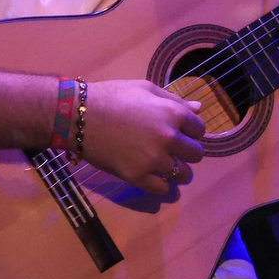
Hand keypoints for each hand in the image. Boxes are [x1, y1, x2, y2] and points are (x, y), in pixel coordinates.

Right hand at [80, 78, 205, 195]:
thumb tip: (199, 108)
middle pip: (196, 154)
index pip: (200, 129)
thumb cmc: (112, 97)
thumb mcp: (145, 89)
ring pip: (184, 174)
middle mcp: (168, 138)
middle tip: (170, 148)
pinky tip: (151, 174)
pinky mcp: (138, 177)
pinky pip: (164, 189)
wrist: (78, 116)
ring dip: (177, 170)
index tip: (179, 131)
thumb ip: (174, 100)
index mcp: (172, 113)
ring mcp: (154, 160)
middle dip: (187, 151)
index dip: (190, 130)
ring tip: (162, 163)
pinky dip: (161, 184)